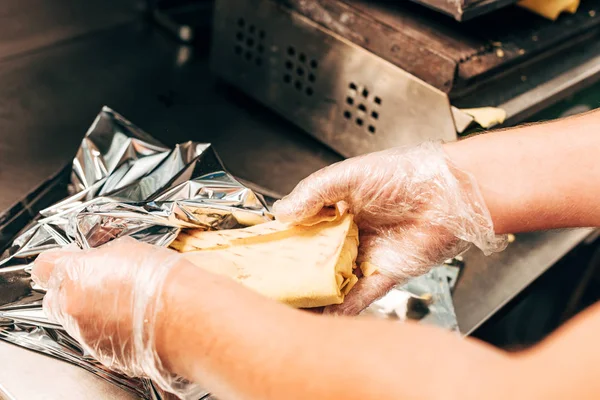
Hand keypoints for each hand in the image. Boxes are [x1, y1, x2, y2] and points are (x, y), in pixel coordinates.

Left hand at [31, 237, 202, 397]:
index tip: (68, 262)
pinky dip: (111, 331)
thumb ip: (102, 256)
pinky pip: (99, 340)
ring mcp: (87, 334)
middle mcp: (73, 308)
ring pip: (77, 321)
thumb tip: (98, 259)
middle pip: (56, 298)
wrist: (185, 315)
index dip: (57, 263)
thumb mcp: (128, 249)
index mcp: (74, 276)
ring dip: (94, 312)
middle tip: (99, 283)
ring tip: (127, 304)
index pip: (44, 267)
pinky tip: (135, 321)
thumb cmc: (162, 280)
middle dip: (72, 291)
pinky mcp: (105, 354)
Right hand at [273, 141, 506, 314]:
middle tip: (270, 283)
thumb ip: (313, 193)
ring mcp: (366, 255)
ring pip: (333, 279)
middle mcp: (350, 233)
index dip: (284, 239)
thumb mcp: (349, 175)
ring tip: (288, 303)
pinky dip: (340, 307)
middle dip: (295, 270)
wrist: (449, 195)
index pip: (304, 226)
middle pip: (315, 257)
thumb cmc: (404, 175)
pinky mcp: (384, 275)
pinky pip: (358, 296)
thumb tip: (281, 213)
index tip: (262, 252)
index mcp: (339, 207)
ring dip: (314, 291)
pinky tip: (321, 314)